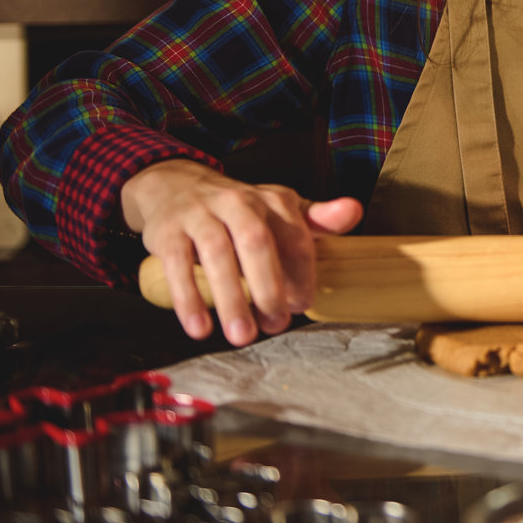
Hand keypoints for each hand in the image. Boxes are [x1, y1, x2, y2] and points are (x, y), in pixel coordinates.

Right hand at [120, 159, 362, 345]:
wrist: (176, 187)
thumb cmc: (240, 209)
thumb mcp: (280, 210)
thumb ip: (318, 219)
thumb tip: (354, 211)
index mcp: (273, 201)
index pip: (294, 236)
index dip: (301, 272)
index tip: (302, 304)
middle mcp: (238, 202)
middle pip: (256, 242)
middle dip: (268, 286)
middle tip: (275, 324)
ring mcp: (201, 215)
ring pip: (217, 254)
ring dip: (230, 298)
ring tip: (242, 335)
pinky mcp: (168, 233)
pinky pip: (178, 265)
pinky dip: (187, 298)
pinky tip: (199, 328)